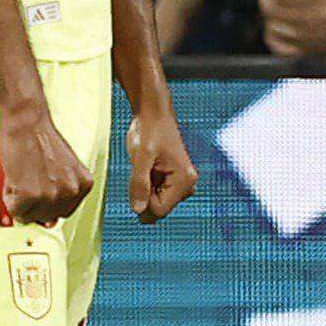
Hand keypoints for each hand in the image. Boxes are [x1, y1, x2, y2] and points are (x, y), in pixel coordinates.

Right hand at [0, 102, 95, 226]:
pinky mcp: (31, 194)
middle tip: (28, 178)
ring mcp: (52, 195)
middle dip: (33, 201)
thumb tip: (49, 224)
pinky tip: (14, 176)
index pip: (62, 211)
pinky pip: (14, 209)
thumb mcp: (63, 168)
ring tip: (22, 175)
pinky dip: (8, 196)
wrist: (27, 121)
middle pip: (46, 216)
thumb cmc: (41, 139)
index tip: (40, 184)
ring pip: (29, 215)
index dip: (45, 199)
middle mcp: (71, 192)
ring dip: (20, 199)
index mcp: (84, 185)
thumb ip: (59, 195)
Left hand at [127, 104, 196, 220]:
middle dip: (145, 194)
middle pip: (159, 209)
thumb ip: (139, 184)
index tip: (140, 175)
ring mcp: (182, 185)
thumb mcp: (140, 157)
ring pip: (156, 203)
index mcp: (184, 180)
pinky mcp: (175, 182)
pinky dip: (148, 185)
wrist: (154, 114)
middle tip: (144, 169)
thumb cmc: (149, 131)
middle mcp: (188, 185)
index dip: (142, 199)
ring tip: (147, 166)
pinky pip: (156, 195)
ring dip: (146, 189)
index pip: (159, 210)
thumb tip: (138, 211)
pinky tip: (149, 167)